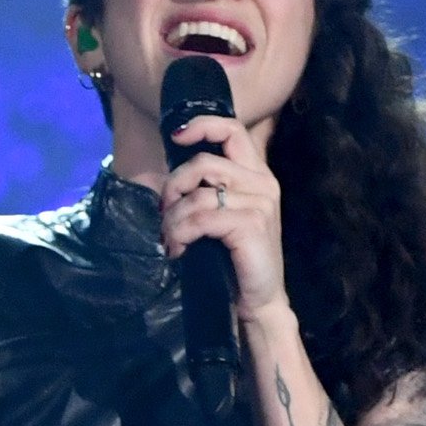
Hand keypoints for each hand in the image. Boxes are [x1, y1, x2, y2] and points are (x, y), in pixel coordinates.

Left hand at [159, 110, 287, 319]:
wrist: (259, 299)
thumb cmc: (235, 259)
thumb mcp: (222, 217)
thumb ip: (206, 192)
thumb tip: (168, 182)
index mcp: (256, 175)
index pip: (233, 130)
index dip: (203, 126)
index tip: (176, 136)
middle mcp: (261, 183)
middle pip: (204, 163)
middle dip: (173, 186)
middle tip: (164, 213)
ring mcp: (259, 203)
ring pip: (197, 195)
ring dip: (172, 220)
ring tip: (171, 240)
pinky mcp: (251, 225)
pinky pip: (200, 219)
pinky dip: (181, 234)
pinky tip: (179, 250)